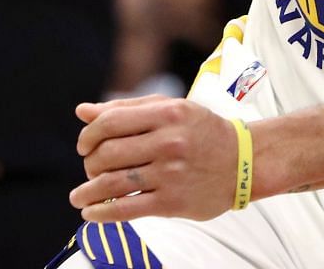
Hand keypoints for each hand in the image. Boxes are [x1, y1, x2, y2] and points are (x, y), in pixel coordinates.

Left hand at [70, 96, 242, 222]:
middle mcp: (168, 142)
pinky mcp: (172, 202)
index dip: (88, 135)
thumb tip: (82, 112)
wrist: (244, 161)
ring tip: (79, 197)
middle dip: (89, 164)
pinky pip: (126, 209)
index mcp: (167, 113)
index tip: (84, 146)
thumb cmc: (201, 132)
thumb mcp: (171, 109)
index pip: (110, 122)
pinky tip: (91, 214)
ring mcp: (170, 173)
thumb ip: (126, 109)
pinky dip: (101, 213)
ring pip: (112, 183)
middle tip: (90, 169)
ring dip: (87, 192)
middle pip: (107, 154)